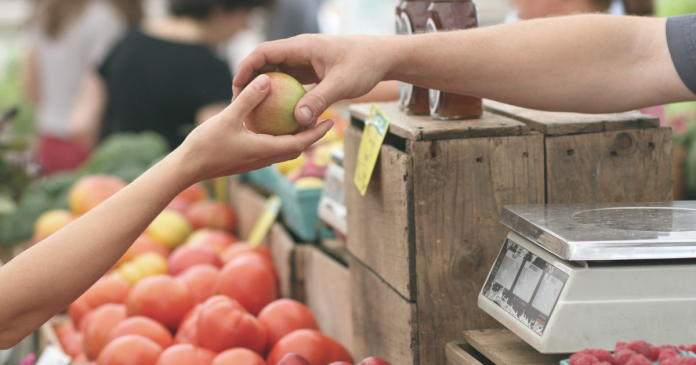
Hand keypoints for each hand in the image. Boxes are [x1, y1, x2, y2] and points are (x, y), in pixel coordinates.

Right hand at [175, 74, 332, 182]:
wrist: (186, 169)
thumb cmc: (205, 145)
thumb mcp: (228, 118)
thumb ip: (248, 99)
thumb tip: (267, 80)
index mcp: (264, 150)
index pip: (299, 143)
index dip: (317, 133)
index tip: (330, 122)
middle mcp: (263, 159)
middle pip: (295, 148)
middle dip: (311, 136)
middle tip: (322, 119)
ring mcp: (254, 161)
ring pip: (282, 150)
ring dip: (295, 138)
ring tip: (302, 121)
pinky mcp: (245, 160)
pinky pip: (268, 148)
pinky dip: (277, 138)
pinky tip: (272, 124)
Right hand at [233, 34, 395, 125]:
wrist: (383, 58)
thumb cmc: (364, 65)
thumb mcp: (342, 84)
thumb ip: (320, 100)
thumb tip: (298, 120)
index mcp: (302, 47)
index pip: (264, 52)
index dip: (246, 67)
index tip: (236, 87)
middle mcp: (300, 52)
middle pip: (265, 63)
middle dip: (250, 81)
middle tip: (239, 103)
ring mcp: (305, 62)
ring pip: (277, 74)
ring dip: (264, 90)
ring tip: (253, 111)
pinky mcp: (311, 72)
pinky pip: (290, 83)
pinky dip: (281, 96)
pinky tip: (277, 116)